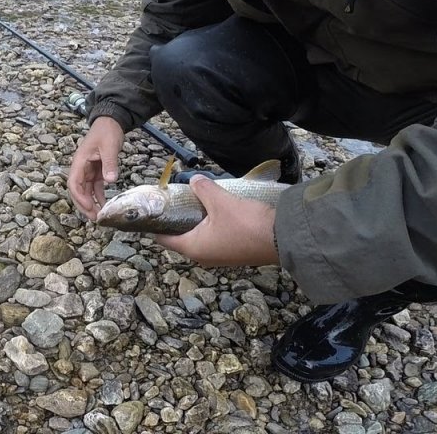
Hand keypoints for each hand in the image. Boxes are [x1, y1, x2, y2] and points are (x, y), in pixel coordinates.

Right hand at [68, 116, 124, 219]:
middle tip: (95, 218)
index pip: (74, 183)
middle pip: (78, 190)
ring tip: (100, 216)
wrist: (111, 121)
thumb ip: (110, 163)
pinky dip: (98, 196)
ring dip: (91, 203)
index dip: (79, 197)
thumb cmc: (107, 131)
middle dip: (84, 205)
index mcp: (79, 161)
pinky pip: (95, 187)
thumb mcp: (109, 146)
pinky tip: (105, 205)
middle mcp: (81, 167)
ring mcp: (88, 170)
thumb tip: (110, 181)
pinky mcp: (96, 170)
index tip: (90, 207)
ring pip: (85, 191)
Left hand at [156, 175, 279, 266]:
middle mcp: (204, 256)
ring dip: (199, 221)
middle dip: (180, 219)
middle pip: (182, 237)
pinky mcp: (235, 252)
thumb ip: (203, 189)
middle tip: (178, 199)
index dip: (156, 224)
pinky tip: (218, 210)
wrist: (282, 238)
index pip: (164, 239)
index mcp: (193, 248)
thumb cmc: (246, 223)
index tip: (154, 211)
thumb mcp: (220, 200)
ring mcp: (220, 256)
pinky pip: (216, 238)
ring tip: (199, 201)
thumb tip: (194, 181)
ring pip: (201, 237)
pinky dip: (213, 225)